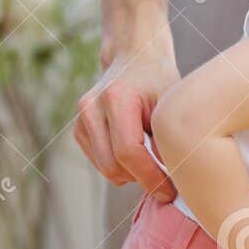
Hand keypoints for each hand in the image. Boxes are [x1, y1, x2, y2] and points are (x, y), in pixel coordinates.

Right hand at [73, 32, 179, 197]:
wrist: (134, 56)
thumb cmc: (158, 81)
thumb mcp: (170, 106)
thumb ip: (166, 141)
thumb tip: (167, 181)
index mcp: (116, 98)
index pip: (128, 152)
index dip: (149, 178)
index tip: (168, 192)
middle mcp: (91, 108)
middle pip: (113, 165)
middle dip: (141, 179)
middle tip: (166, 183)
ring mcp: (81, 118)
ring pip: (106, 168)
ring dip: (131, 174)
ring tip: (153, 160)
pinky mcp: (78, 129)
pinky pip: (100, 163)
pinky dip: (120, 166)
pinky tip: (137, 151)